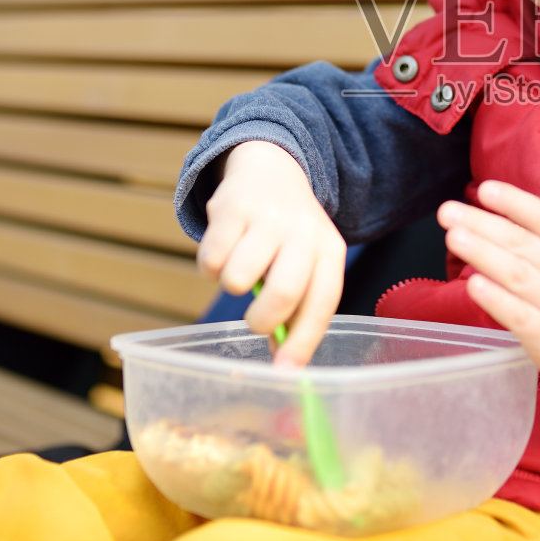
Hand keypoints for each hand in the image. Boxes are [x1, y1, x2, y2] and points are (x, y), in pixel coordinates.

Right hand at [197, 141, 345, 367]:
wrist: (270, 168)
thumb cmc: (289, 233)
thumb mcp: (307, 261)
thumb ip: (298, 306)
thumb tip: (283, 363)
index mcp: (329, 250)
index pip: (323, 302)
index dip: (304, 342)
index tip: (285, 372)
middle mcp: (303, 231)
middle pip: (283, 293)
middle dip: (262, 321)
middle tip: (254, 323)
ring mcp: (267, 218)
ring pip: (238, 279)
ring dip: (232, 286)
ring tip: (241, 269)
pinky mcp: (231, 209)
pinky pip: (210, 261)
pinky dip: (210, 268)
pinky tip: (224, 250)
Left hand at [438, 180, 539, 404]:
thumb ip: (536, 251)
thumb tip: (485, 226)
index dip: (515, 202)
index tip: (485, 188)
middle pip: (522, 244)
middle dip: (482, 224)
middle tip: (448, 212)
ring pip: (517, 275)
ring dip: (483, 253)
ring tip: (454, 237)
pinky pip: (519, 315)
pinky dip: (495, 298)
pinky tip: (473, 285)